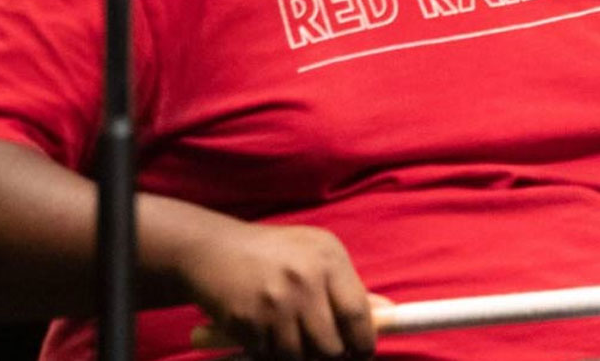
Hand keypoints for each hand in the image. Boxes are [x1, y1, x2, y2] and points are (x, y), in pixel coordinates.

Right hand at [175, 220, 377, 360]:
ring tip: (290, 332)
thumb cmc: (273, 251)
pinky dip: (271, 353)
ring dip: (299, 354)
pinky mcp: (247, 325)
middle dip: (330, 354)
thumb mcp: (316, 252)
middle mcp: (304, 282)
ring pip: (301, 358)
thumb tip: (386, 313)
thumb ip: (348, 285)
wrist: (213, 250)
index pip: (358, 315)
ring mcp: (274, 306)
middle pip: (331, 348)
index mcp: (327, 260)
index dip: (364, 343)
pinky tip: (266, 332)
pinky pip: (271, 358)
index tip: (362, 352)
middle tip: (322, 345)